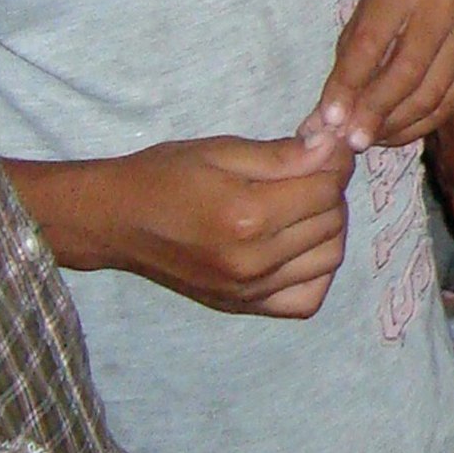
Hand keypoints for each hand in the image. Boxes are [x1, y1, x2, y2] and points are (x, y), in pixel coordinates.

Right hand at [101, 135, 354, 316]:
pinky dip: (315, 271)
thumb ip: (282, 154)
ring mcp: (250, 290)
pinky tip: (299, 246)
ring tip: (306, 205)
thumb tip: (334, 146)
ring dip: (329, 227)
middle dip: (332, 190)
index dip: (336, 161)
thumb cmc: (164, 176)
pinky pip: (307, 298)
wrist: (116, 221)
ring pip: (329, 258)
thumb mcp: (221, 150)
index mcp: (247, 216)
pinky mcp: (244, 306)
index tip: (328, 146)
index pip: (327, 189)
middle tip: (313, 171)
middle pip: (332, 222)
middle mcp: (254, 260)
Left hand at [316, 0, 453, 150]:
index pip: (370, 43)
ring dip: (394, 125)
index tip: (329, 119)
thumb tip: (326, 121)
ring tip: (368, 140)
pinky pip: (448, 106)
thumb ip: (346, 66)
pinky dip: (418, 126)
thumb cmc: (396, 2)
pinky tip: (394, 133)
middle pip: (406, 73)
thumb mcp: (365, 17)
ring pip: (430, 95)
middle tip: (350, 141)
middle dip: (374, 112)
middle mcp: (446, 7)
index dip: (348, 84)